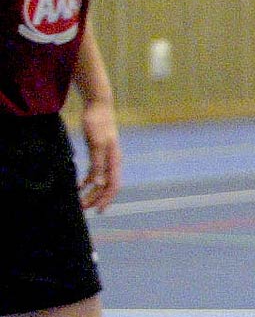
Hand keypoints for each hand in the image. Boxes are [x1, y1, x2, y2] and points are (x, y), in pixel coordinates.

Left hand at [79, 97, 120, 212]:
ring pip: (101, 181)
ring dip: (92, 192)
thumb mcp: (96, 144)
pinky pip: (95, 172)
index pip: (113, 185)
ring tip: (81, 201)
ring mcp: (106, 157)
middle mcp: (112, 161)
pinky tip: (79, 185)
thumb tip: (100, 184)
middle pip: (107, 186)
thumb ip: (99, 164)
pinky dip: (88, 181)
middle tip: (84, 209)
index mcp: (114, 160)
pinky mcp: (98, 152)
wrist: (98, 106)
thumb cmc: (98, 123)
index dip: (106, 199)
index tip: (97, 210)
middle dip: (96, 198)